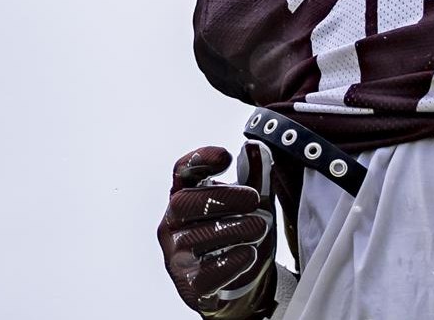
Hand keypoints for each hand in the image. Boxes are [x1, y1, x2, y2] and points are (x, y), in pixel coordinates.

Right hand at [157, 144, 277, 318]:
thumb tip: (253, 147)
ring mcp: (176, 256)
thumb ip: (255, 177)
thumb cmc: (241, 236)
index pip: (182, 171)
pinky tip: (248, 253)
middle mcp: (173, 225)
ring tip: (260, 227)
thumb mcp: (253, 205)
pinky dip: (229, 262)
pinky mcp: (189, 285)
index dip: (199, 160)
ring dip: (232, 229)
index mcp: (186, 197)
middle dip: (222, 198)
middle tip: (254, 199)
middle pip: (184, 203)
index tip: (225, 156)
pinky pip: (204, 274)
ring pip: (193, 237)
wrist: (243, 286)